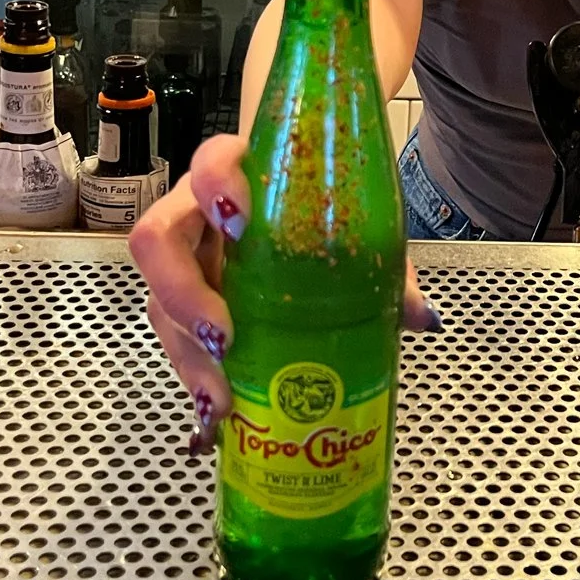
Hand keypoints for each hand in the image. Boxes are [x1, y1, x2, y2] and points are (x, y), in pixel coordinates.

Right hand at [127, 133, 440, 456]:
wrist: (303, 223)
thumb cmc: (321, 216)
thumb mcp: (355, 232)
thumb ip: (384, 267)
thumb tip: (421, 317)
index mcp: (237, 175)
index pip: (210, 160)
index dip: (214, 187)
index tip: (239, 222)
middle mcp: (196, 215)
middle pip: (158, 240)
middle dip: (183, 291)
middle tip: (223, 333)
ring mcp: (184, 264)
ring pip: (161, 302)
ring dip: (188, 353)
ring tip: (222, 397)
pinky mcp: (184, 310)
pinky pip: (177, 343)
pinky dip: (196, 382)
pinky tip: (215, 419)